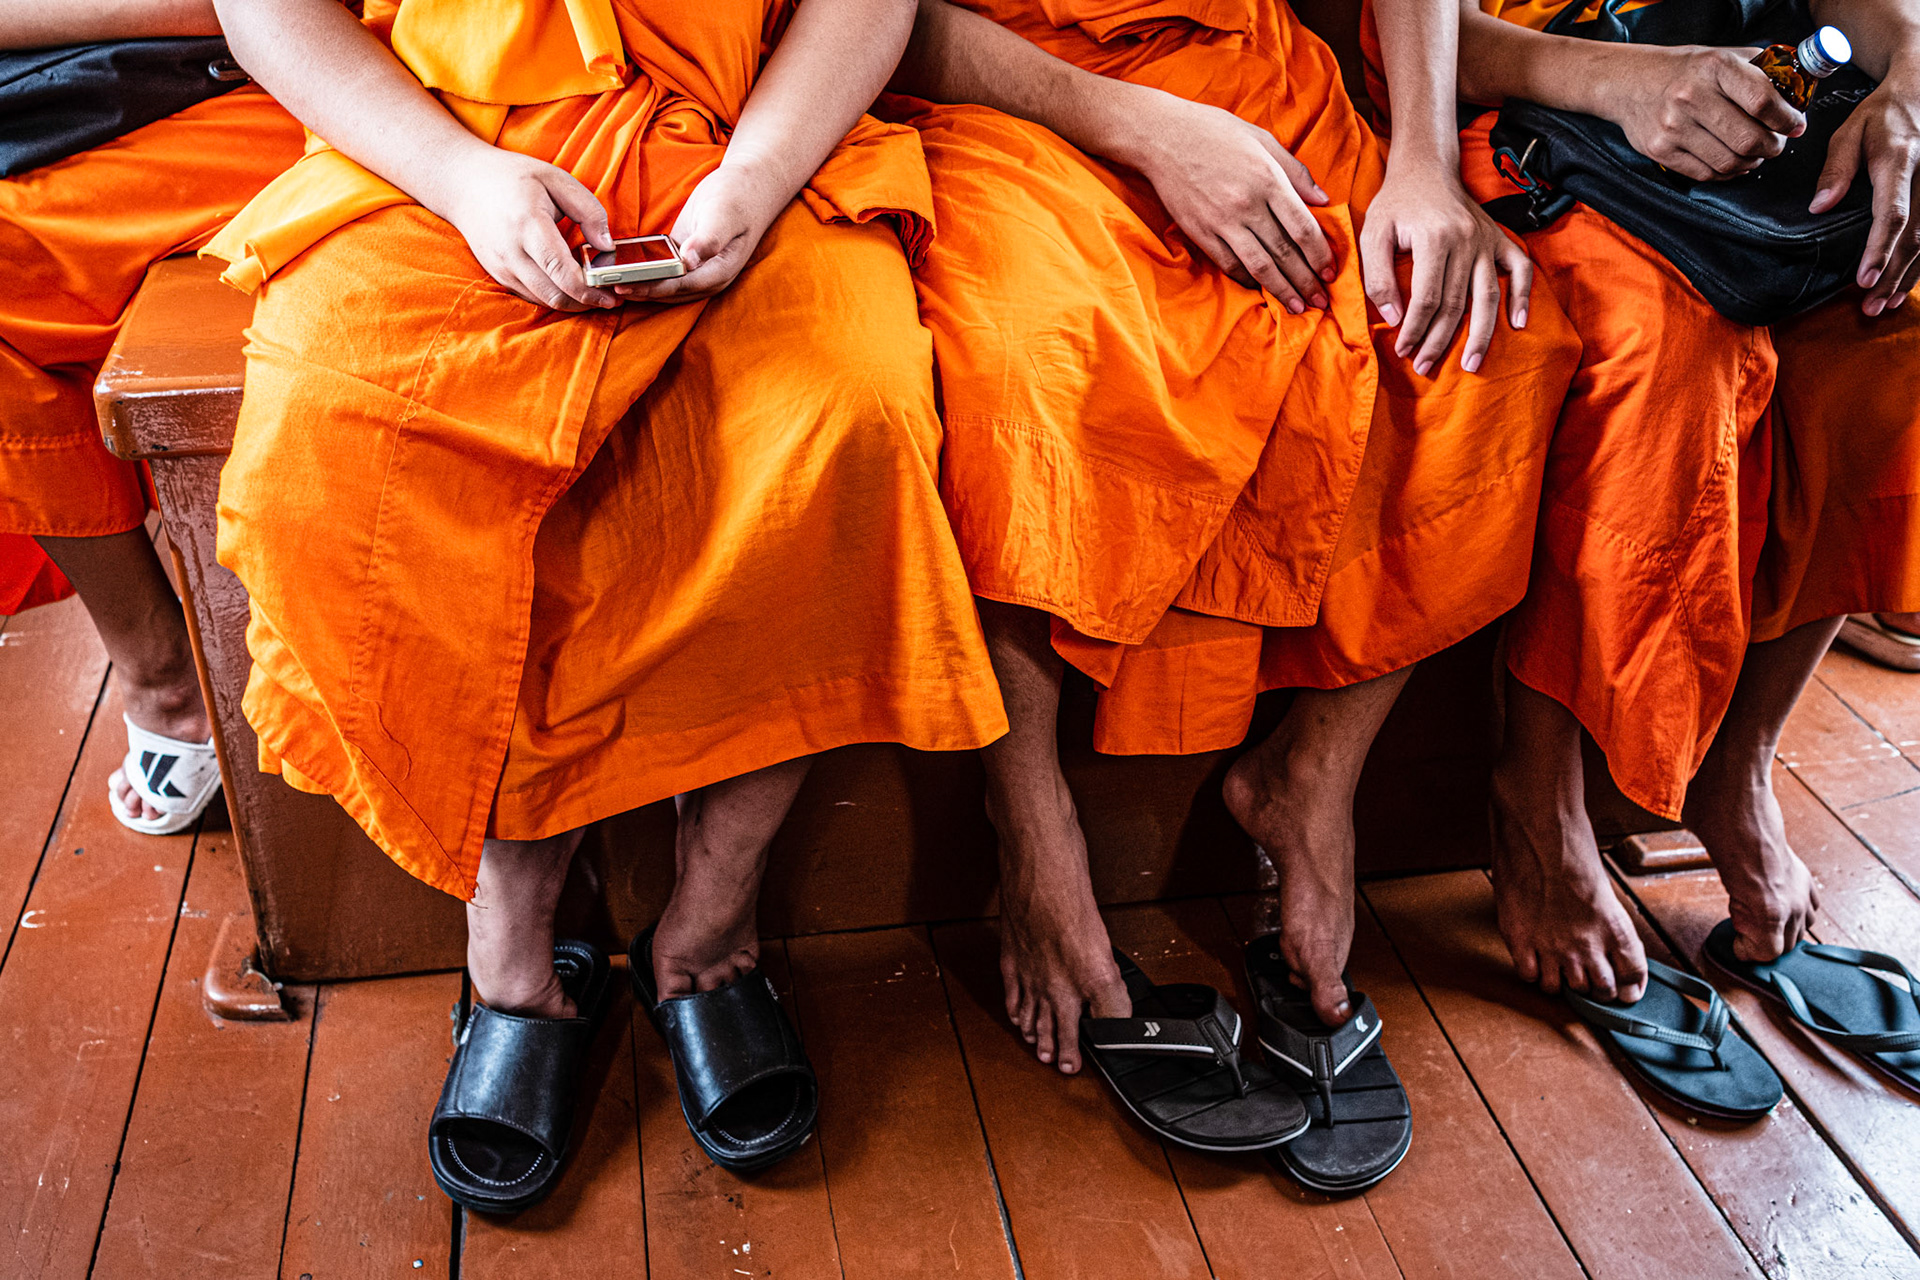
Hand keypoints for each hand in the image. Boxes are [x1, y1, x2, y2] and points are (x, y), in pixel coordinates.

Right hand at [435, 145, 618, 310]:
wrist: (464, 184)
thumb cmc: (514, 178)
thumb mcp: (556, 179)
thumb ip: (588, 211)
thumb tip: (608, 245)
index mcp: (528, 224)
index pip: (560, 269)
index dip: (588, 289)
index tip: (611, 294)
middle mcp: (511, 251)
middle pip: (554, 294)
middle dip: (585, 303)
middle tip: (610, 299)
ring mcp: (501, 267)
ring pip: (543, 300)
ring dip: (572, 303)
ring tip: (594, 294)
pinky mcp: (499, 275)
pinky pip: (532, 296)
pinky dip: (554, 296)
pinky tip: (570, 287)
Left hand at [615, 160, 787, 303]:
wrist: (746, 187)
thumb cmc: (737, 198)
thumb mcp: (724, 215)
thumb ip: (710, 240)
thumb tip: (690, 261)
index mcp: (718, 272)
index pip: (679, 287)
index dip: (652, 288)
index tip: (624, 287)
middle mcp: (705, 278)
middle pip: (666, 292)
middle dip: (637, 291)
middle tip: (603, 288)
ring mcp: (694, 271)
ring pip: (661, 285)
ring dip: (636, 285)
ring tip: (604, 284)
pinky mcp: (682, 260)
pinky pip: (659, 271)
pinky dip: (640, 272)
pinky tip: (617, 269)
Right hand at [1122, 90, 1336, 312]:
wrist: (1162, 137)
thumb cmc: (1215, 131)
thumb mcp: (1262, 139)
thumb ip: (1295, 171)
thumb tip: (1322, 200)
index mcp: (1268, 179)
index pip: (1303, 227)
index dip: (1321, 255)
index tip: (1331, 272)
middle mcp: (1247, 205)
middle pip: (1285, 252)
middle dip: (1307, 281)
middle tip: (1322, 300)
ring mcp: (1221, 222)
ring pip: (1259, 266)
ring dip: (1282, 290)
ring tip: (1298, 307)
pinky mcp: (1199, 232)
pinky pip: (1228, 264)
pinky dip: (1247, 280)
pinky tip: (1261, 289)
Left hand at [1360, 158, 1532, 374]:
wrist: (1425, 168)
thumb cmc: (1396, 203)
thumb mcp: (1373, 233)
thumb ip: (1379, 276)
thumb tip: (1394, 317)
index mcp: (1435, 238)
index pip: (1426, 299)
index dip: (1414, 330)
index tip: (1402, 350)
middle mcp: (1466, 240)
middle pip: (1456, 304)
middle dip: (1439, 341)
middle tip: (1424, 367)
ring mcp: (1486, 240)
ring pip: (1488, 296)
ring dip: (1481, 335)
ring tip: (1471, 364)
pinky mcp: (1498, 238)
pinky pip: (1520, 269)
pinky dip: (1522, 296)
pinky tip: (1518, 324)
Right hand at [1608, 45, 1804, 181]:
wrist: (1629, 82)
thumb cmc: (1684, 70)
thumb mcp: (1722, 56)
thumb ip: (1759, 71)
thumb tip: (1796, 93)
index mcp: (1715, 67)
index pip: (1763, 101)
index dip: (1787, 120)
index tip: (1796, 126)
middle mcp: (1691, 96)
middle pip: (1748, 138)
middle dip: (1773, 147)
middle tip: (1777, 144)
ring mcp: (1673, 126)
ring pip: (1729, 161)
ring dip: (1751, 162)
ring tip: (1755, 154)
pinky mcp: (1660, 150)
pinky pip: (1705, 173)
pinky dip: (1727, 173)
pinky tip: (1733, 163)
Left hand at [1812, 62, 1919, 314]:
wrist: (1919, 93)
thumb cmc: (1879, 115)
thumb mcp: (1849, 131)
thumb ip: (1835, 169)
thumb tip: (1819, 207)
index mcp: (1900, 161)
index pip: (1892, 213)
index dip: (1879, 249)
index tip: (1863, 279)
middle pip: (1914, 236)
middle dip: (1892, 275)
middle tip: (1870, 308)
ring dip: (1907, 276)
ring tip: (1884, 306)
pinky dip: (1919, 263)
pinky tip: (1904, 288)